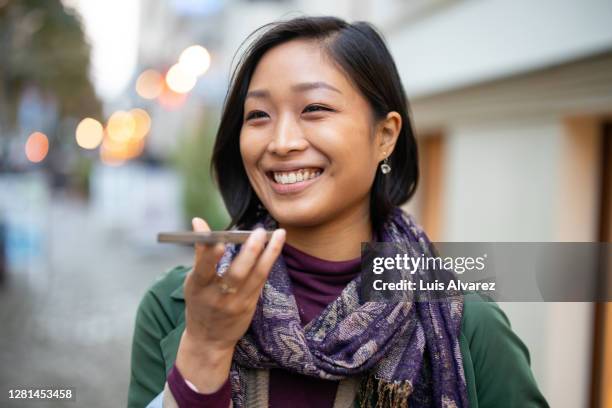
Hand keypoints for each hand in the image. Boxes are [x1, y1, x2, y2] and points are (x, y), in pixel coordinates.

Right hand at [176, 217, 284, 392]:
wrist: (209, 340)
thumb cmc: (200, 303)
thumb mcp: (194, 282)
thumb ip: (200, 252)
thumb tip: (198, 221)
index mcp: (198, 288)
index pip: (203, 270)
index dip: (211, 256)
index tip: (220, 241)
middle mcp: (217, 296)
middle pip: (236, 274)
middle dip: (250, 251)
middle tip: (260, 231)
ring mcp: (236, 303)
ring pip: (256, 276)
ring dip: (270, 253)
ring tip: (279, 234)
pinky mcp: (250, 305)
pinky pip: (262, 280)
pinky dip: (269, 262)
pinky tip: (276, 247)